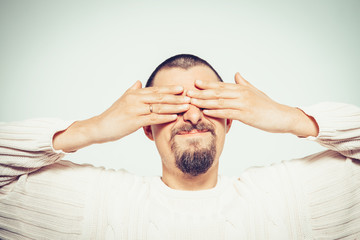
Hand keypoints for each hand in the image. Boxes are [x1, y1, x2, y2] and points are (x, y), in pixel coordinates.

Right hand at [94, 81, 189, 142]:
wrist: (100, 127)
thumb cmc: (113, 115)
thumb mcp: (123, 99)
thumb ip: (133, 90)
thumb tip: (139, 81)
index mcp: (135, 93)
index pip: (156, 90)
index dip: (170, 89)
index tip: (182, 88)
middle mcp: (136, 99)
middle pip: (160, 97)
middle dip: (176, 97)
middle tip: (190, 97)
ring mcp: (135, 109)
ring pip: (159, 107)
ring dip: (174, 106)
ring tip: (186, 106)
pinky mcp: (134, 121)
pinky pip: (153, 118)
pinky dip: (164, 117)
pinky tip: (174, 117)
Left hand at [187, 73, 317, 136]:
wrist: (283, 116)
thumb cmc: (268, 105)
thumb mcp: (255, 92)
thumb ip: (244, 83)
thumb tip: (236, 74)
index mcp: (242, 88)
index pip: (221, 85)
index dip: (207, 84)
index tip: (195, 83)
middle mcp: (241, 93)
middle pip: (217, 92)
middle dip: (201, 92)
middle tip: (187, 92)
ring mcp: (244, 103)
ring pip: (220, 101)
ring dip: (204, 101)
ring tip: (192, 101)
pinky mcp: (246, 114)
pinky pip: (228, 112)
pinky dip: (216, 111)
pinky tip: (206, 111)